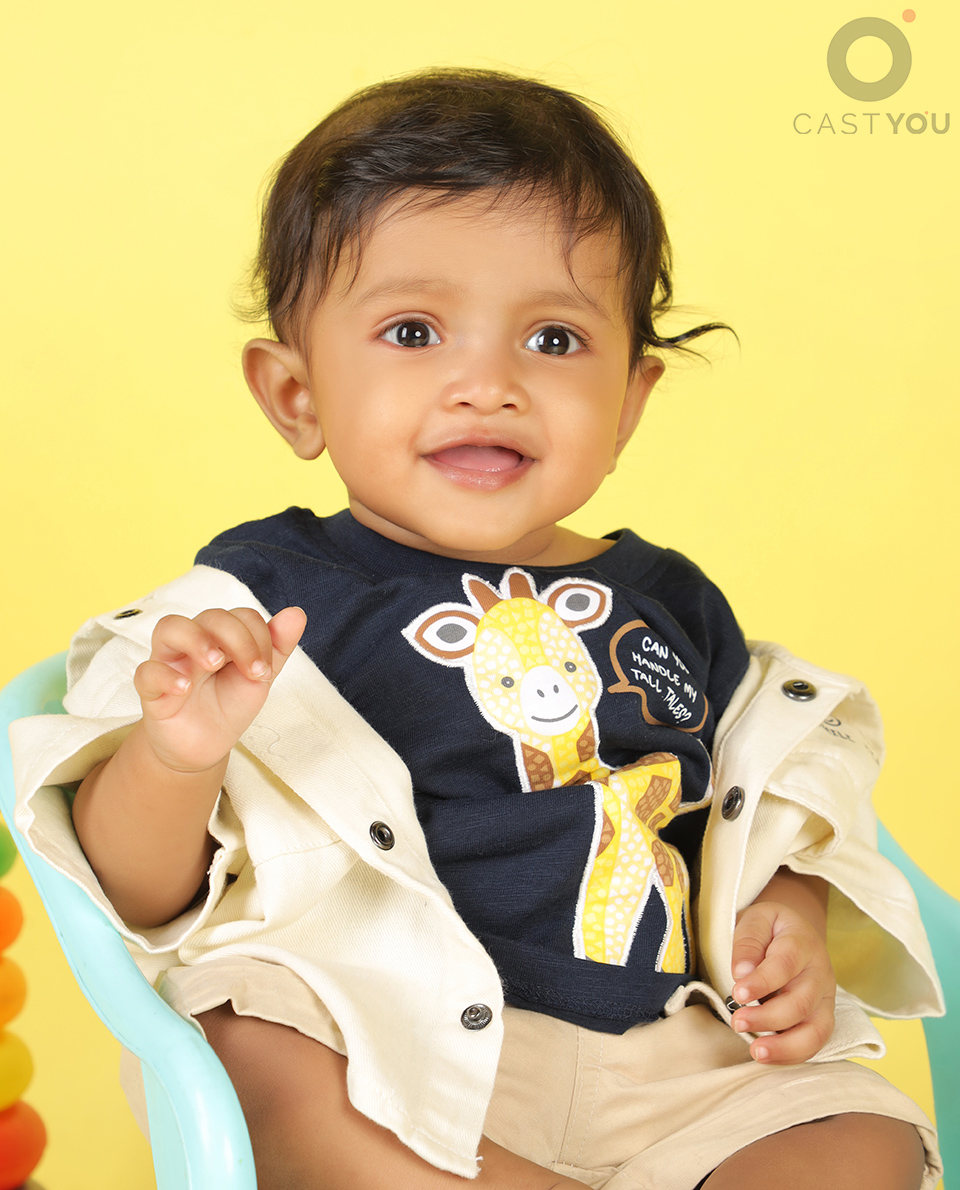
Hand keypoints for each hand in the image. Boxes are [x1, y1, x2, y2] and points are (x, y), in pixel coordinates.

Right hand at [133, 606, 306, 773]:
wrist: (205, 746)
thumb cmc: (229, 704)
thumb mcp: (259, 677)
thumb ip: (277, 647)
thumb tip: (296, 614)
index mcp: (222, 637)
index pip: (239, 616)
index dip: (258, 636)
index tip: (266, 671)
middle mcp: (194, 643)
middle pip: (210, 617)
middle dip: (238, 639)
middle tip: (253, 672)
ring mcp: (170, 663)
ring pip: (169, 628)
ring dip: (196, 640)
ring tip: (214, 663)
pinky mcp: (152, 690)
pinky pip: (147, 672)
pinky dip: (165, 675)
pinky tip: (185, 688)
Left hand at [728, 898, 835, 1063]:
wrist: (796, 932)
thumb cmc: (770, 929)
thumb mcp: (756, 919)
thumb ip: (748, 942)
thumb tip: (741, 973)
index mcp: (802, 943)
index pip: (785, 964)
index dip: (762, 982)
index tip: (738, 994)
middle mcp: (820, 973)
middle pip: (801, 1002)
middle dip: (768, 1017)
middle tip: (737, 1022)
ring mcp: (825, 998)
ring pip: (816, 1029)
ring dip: (785, 1045)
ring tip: (756, 1052)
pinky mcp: (823, 1017)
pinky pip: (816, 1042)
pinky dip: (793, 1054)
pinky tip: (768, 1057)